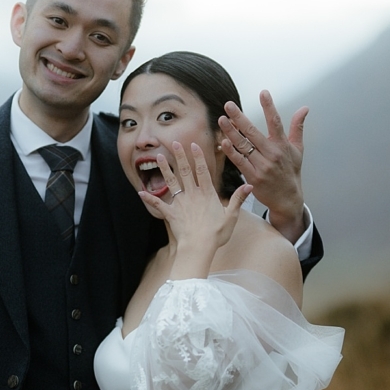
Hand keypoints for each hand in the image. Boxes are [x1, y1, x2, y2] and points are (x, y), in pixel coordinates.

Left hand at [139, 140, 251, 279]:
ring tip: (158, 157)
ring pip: (171, 182)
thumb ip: (239, 199)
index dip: (198, 157)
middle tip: (174, 143)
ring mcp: (180, 203)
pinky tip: (140, 192)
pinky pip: (158, 204)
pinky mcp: (171, 213)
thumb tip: (250, 185)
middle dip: (179, 156)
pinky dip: (149, 198)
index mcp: (207, 194)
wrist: (199, 246)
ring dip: (164, 169)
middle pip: (185, 171)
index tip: (193, 145)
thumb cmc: (216, 234)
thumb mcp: (232, 216)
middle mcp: (192, 195)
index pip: (202, 171)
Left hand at [218, 92, 307, 241]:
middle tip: (228, 105)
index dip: (269, 106)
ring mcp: (262, 166)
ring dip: (231, 132)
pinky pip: (240, 162)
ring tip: (221, 120)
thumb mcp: (298, 150)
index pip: (275, 122)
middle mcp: (272, 154)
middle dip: (239, 117)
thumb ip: (297, 127)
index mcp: (282, 145)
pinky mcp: (253, 177)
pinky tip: (223, 142)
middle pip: (253, 132)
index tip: (263, 92)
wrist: (287, 198)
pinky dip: (231, 152)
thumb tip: (304, 108)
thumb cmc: (291, 172)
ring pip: (244, 146)